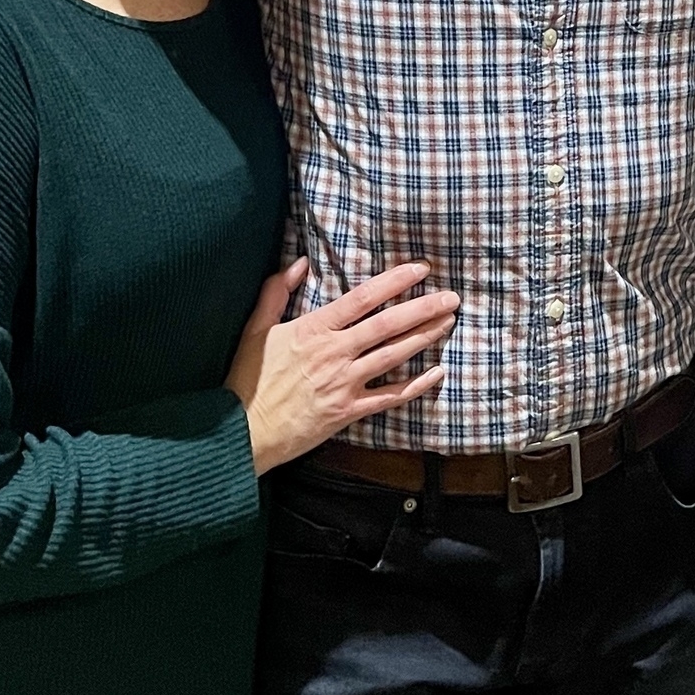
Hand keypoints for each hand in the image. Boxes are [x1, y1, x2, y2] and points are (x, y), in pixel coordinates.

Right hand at [225, 258, 458, 475]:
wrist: (242, 432)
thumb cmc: (248, 379)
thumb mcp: (255, 329)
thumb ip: (277, 291)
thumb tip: (300, 262)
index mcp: (313, 330)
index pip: (362, 298)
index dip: (394, 281)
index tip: (421, 270)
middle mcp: (333, 354)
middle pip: (386, 325)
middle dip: (423, 308)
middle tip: (451, 297)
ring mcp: (343, 384)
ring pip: (393, 356)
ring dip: (424, 337)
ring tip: (449, 322)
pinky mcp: (348, 411)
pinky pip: (389, 397)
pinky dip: (416, 385)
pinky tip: (437, 372)